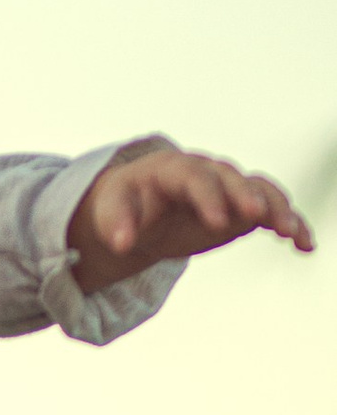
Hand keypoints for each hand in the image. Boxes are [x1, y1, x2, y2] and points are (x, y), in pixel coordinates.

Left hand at [67, 144, 312, 294]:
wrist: (141, 210)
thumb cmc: (124, 206)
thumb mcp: (110, 211)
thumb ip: (117, 224)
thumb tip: (121, 244)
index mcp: (172, 169)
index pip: (193, 177)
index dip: (207, 197)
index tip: (217, 222)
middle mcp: (207, 172)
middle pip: (232, 179)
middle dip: (246, 196)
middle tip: (260, 216)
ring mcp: (229, 188)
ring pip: (259, 191)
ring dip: (278, 210)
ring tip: (294, 234)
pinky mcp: (244, 207)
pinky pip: (272, 211)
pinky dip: (290, 225)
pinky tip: (305, 246)